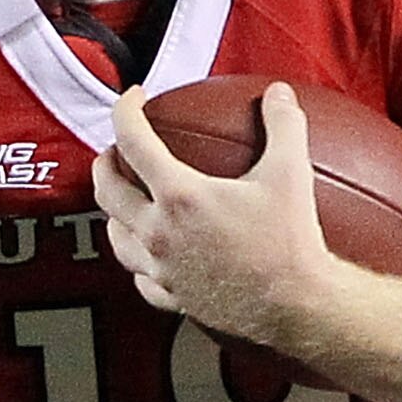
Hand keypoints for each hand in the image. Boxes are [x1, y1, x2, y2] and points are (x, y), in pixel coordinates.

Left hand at [93, 81, 338, 352]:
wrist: (296, 308)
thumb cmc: (291, 243)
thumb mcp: (291, 173)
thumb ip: (283, 125)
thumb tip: (278, 93)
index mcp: (180, 196)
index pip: (132, 141)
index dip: (125, 110)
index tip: (134, 98)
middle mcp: (159, 233)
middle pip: (107, 191)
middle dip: (105, 163)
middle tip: (115, 151)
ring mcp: (163, 270)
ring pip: (116, 238)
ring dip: (113, 213)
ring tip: (124, 202)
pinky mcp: (175, 298)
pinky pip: (142, 279)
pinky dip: (138, 261)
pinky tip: (150, 257)